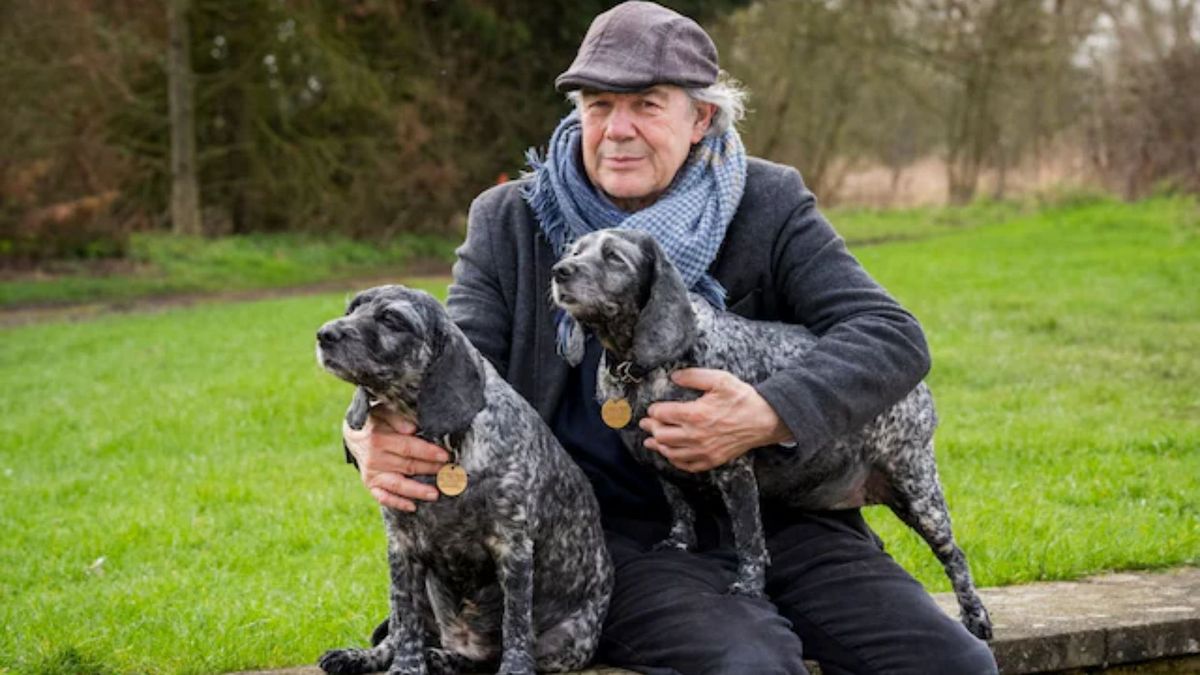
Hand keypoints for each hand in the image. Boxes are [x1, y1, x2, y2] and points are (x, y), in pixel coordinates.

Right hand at [343, 408, 448, 511]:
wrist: (354, 434)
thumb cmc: (376, 421)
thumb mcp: (384, 412)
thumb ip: (397, 419)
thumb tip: (411, 429)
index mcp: (379, 440)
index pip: (409, 448)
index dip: (428, 452)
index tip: (445, 456)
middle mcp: (375, 459)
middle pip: (408, 466)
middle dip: (430, 470)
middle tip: (449, 473)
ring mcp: (371, 474)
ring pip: (398, 485)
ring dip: (417, 491)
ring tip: (435, 494)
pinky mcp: (370, 484)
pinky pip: (383, 496)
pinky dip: (397, 503)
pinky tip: (412, 507)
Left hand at [638, 368, 791, 472]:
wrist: (764, 419)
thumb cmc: (742, 399)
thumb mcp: (719, 379)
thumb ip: (693, 376)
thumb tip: (674, 376)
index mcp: (695, 414)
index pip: (662, 414)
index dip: (654, 410)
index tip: (652, 408)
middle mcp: (696, 435)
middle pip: (661, 435)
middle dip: (651, 428)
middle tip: (646, 423)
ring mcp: (704, 450)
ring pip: (671, 453)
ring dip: (658, 446)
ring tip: (651, 441)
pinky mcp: (712, 460)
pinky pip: (687, 465)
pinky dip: (675, 461)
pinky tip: (671, 455)